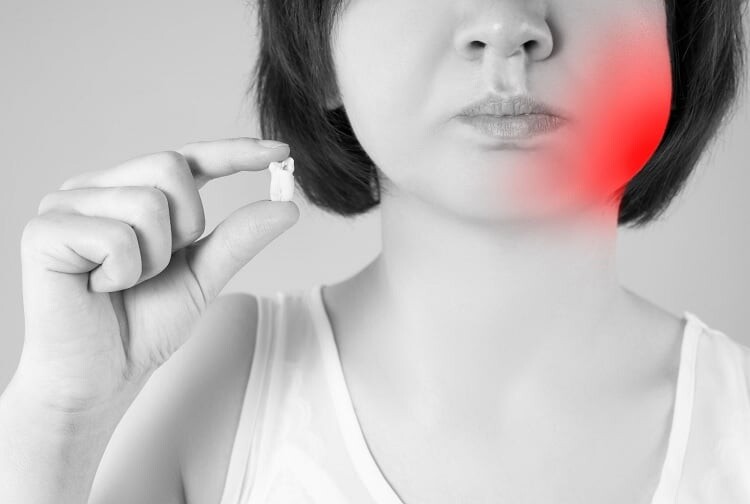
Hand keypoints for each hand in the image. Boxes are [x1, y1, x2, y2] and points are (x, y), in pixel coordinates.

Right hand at [17, 137, 297, 414]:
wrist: (100, 377)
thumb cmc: (143, 325)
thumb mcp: (204, 277)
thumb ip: (239, 239)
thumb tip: (288, 207)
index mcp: (132, 192)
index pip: (188, 157)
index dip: (234, 152)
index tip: (280, 151)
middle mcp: (98, 188)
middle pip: (170, 165)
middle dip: (185, 226)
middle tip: (157, 266)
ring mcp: (66, 205)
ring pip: (147, 202)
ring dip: (153, 258)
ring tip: (125, 282)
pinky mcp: (44, 230)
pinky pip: (116, 236)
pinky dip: (124, 272)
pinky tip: (99, 289)